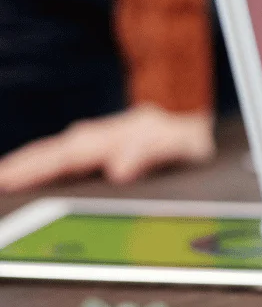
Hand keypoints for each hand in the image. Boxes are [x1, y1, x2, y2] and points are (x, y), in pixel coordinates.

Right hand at [0, 105, 215, 190]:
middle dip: (21, 167)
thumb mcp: (178, 145)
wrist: (197, 127)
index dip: (38, 169)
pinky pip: (64, 156)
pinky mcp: (98, 147)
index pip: (67, 156)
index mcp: (114, 137)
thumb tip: (119, 170)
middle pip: (52, 153)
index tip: (10, 179)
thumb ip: (150, 152)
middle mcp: (99, 136)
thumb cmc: (186, 138)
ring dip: (27, 164)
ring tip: (4, 178)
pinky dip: (43, 163)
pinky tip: (30, 174)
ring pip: (54, 152)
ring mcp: (96, 140)